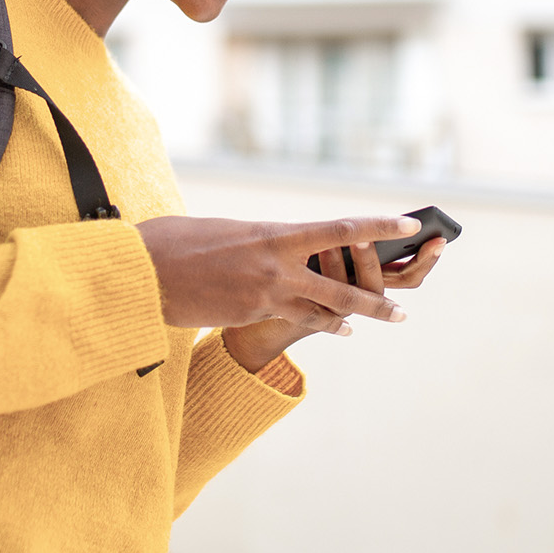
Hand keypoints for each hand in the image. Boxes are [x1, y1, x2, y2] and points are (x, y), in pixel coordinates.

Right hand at [134, 215, 429, 368]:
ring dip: (354, 317)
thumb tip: (275, 248)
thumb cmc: (175, 242)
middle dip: (376, 299)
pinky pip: (293, 321)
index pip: (338, 228)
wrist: (144, 272)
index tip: (408, 224)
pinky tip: (338, 329)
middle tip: (402, 310)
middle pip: (341, 285)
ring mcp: (264, 294)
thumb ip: (258, 241)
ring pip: (322, 310)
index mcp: (273, 233)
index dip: (378, 226)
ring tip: (380, 321)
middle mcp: (276, 264)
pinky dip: (320, 324)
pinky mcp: (248, 316)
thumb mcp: (226, 230)